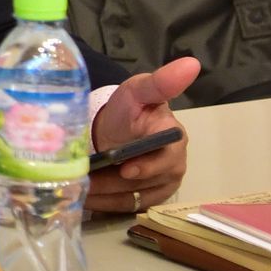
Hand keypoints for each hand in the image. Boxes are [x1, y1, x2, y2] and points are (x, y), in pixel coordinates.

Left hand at [86, 57, 197, 213]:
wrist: (117, 126)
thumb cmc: (129, 108)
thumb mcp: (139, 91)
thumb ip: (160, 82)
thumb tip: (191, 63)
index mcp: (174, 137)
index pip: (166, 157)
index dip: (147, 166)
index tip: (125, 169)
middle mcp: (174, 163)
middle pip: (144, 181)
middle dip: (113, 182)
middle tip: (85, 182)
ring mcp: (164, 183)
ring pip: (134, 196)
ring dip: (105, 196)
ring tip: (79, 190)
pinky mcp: (150, 197)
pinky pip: (129, 206)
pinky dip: (107, 205)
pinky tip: (87, 200)